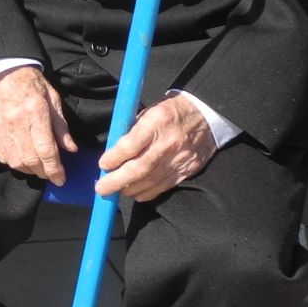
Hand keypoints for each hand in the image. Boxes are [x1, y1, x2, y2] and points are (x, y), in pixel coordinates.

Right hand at [0, 64, 76, 182]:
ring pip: (15, 162)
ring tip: (37, 168)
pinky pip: (1, 156)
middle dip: (43, 172)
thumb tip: (70, 149)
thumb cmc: (30, 84)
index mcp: (35, 112)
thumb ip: (61, 126)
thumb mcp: (52, 99)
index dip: (55, 169)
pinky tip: (21, 158)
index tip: (61, 179)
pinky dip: (13, 162)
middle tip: (51, 175)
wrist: (0, 72)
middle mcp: (15, 122)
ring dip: (28, 170)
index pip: (46, 150)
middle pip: (30, 160)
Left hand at [95, 97, 216, 201]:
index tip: (102, 165)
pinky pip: (164, 186)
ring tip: (115, 191)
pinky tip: (135, 193)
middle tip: (101, 188)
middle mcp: (168, 143)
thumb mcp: (149, 113)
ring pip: (151, 181)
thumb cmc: (170, 113)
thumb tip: (112, 151)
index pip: (131, 145)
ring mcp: (180, 159)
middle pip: (139, 168)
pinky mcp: (187, 170)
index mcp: (156, 123)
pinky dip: (147, 192)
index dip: (114, 158)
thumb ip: (132, 131)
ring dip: (129, 189)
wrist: (206, 116)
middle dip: (116, 181)